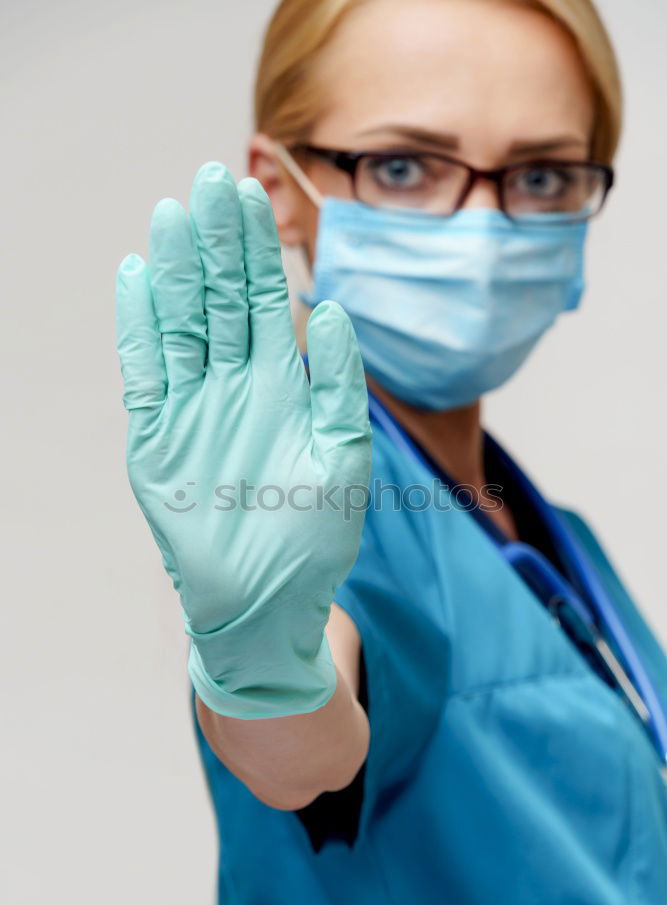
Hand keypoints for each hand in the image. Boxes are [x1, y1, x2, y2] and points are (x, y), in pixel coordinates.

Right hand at [114, 163, 370, 717]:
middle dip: (218, 242)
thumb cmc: (315, 538)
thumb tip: (335, 309)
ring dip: (177, 272)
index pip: (267, 301)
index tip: (250, 193)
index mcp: (284, 386)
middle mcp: (236, 387)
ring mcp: (194, 409)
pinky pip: (146, 374)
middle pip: (222, 300)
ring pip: (182, 325)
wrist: (269, 603)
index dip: (258, 249)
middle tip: (210, 180)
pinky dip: (140, 330)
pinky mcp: (158, 439)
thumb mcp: (345, 457)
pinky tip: (138, 281)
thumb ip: (341, 385)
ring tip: (173, 215)